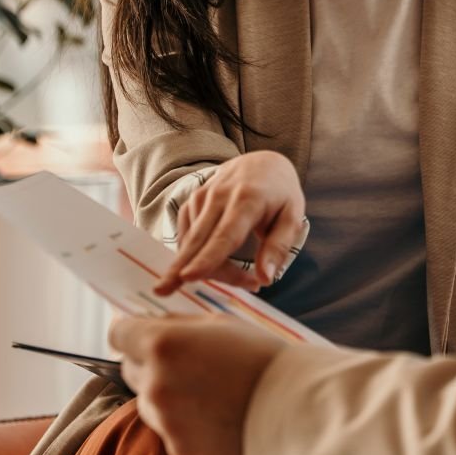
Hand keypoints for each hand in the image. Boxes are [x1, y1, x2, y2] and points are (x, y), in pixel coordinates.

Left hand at [111, 313, 284, 454]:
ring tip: (209, 391)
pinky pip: (169, 429)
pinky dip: (184, 422)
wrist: (297, 408)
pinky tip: (216, 415)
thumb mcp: (221, 324)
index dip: (130, 330)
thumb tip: (149, 324)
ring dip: (166, 393)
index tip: (140, 332)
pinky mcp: (179, 450)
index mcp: (164, 345)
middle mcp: (156, 384)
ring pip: (148, 401)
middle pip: (129, 368)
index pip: (119, 333)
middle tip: (185, 360)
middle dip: (149, 361)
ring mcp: (165, 421)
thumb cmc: (263, 358)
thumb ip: (178, 324)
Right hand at [155, 150, 304, 293]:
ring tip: (240, 279)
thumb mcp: (293, 217)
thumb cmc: (280, 194)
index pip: (224, 235)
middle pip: (198, 239)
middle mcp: (219, 196)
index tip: (188, 276)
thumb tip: (266, 278)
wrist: (261, 162)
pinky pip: (188, 236)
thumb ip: (279, 247)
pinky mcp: (191, 202)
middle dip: (179, 268)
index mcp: (247, 199)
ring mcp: (201, 197)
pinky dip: (198, 256)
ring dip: (206, 267)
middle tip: (162, 291)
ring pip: (192, 242)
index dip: (207, 258)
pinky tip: (219, 264)